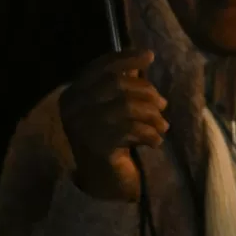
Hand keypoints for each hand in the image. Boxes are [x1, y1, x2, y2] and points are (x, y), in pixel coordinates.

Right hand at [59, 51, 167, 202]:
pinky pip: (131, 129)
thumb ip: (125, 84)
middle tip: (163, 105)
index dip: (126, 58)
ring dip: (153, 115)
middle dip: (148, 92)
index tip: (150, 56)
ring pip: (126, 106)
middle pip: (117, 84)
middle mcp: (72, 108)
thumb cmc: (114, 137)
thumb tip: (144, 56)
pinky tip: (155, 142)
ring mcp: (81, 128)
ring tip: (163, 126)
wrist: (105, 179)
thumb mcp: (117, 107)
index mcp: (74, 94)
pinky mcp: (96, 146)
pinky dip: (150, 134)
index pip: (100, 66)